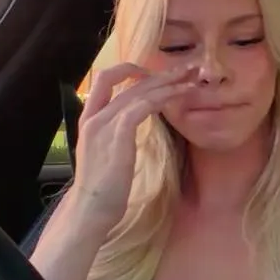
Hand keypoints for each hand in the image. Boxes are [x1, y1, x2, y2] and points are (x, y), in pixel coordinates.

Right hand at [68, 62, 197, 231]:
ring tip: (190, 79)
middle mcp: (93, 116)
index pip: (105, 78)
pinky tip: (179, 96)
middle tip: (184, 69)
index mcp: (89, 118)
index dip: (130, 70)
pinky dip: (162, 98)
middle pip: (125, 79)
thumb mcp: (107, 152)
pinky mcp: (117, 136)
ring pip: (138, 91)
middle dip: (158, 72)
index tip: (155, 74)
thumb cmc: (103, 187)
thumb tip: (135, 122)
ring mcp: (103, 124)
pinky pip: (141, 107)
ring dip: (166, 83)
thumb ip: (116, 134)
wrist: (91, 209)